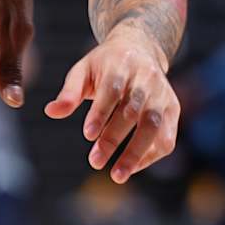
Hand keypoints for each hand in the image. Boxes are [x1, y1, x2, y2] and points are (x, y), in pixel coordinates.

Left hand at [45, 24, 180, 180]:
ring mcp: (163, 94)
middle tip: (95, 161)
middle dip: (114, 138)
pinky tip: (132, 168)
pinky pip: (167, 136)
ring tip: (117, 175)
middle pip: (133, 110)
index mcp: (121, 65)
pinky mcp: (173, 108)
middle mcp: (146, 79)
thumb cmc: (105, 65)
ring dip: (136, 153)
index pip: (113, 90)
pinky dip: (151, 155)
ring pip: (153, 125)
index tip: (88, 135)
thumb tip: (51, 112)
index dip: (102, 113)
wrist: (141, 49)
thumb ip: (69, 93)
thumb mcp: (83, 71)